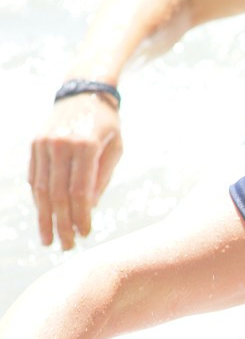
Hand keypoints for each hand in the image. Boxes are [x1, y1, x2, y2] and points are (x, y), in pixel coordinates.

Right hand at [29, 92, 123, 249]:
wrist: (83, 92)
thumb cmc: (108, 125)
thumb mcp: (115, 149)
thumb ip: (102, 178)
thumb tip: (88, 210)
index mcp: (84, 146)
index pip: (80, 191)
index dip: (81, 216)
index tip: (85, 235)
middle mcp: (59, 145)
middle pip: (58, 194)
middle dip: (61, 223)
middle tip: (66, 246)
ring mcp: (43, 144)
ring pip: (42, 188)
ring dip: (45, 217)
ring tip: (49, 239)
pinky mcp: (34, 145)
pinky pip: (35, 177)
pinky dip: (39, 199)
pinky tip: (44, 216)